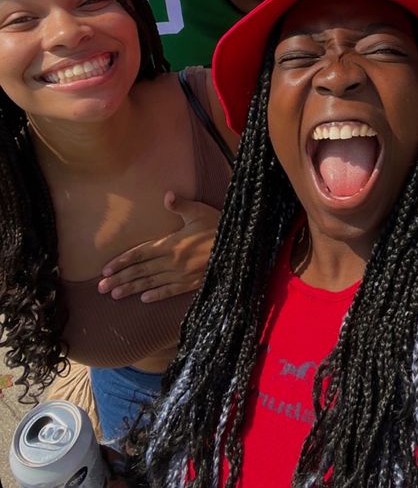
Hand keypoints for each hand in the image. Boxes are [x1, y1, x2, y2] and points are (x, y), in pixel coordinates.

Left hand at [98, 192, 219, 302]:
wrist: (239, 246)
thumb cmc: (218, 226)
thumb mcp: (200, 212)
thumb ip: (181, 205)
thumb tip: (167, 195)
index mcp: (171, 243)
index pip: (140, 253)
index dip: (122, 261)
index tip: (106, 269)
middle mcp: (172, 261)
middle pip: (140, 271)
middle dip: (120, 279)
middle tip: (101, 287)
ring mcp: (181, 274)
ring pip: (151, 282)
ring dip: (132, 288)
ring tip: (115, 295)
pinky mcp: (191, 283)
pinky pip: (170, 291)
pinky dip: (156, 295)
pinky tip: (144, 299)